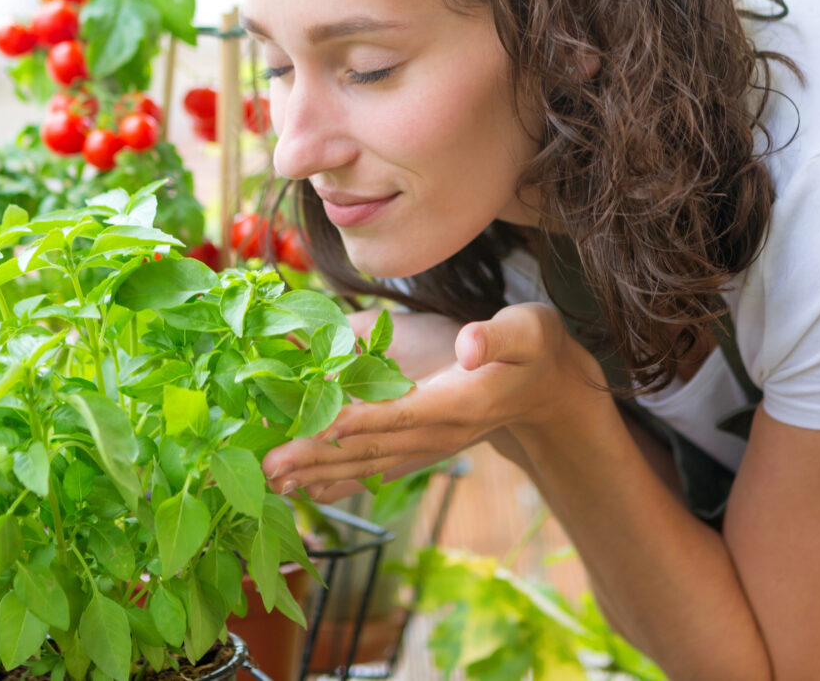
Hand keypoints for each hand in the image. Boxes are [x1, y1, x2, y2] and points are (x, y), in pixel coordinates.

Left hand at [262, 302, 608, 499]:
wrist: (550, 392)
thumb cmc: (534, 350)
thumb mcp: (527, 331)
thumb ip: (497, 337)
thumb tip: (470, 344)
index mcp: (456, 403)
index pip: (399, 414)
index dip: (358, 419)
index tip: (317, 425)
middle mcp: (437, 433)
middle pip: (370, 448)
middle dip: (318, 457)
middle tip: (270, 467)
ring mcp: (427, 446)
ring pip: (366, 464)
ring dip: (319, 474)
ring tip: (274, 483)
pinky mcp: (420, 448)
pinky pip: (374, 468)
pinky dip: (339, 478)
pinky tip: (308, 489)